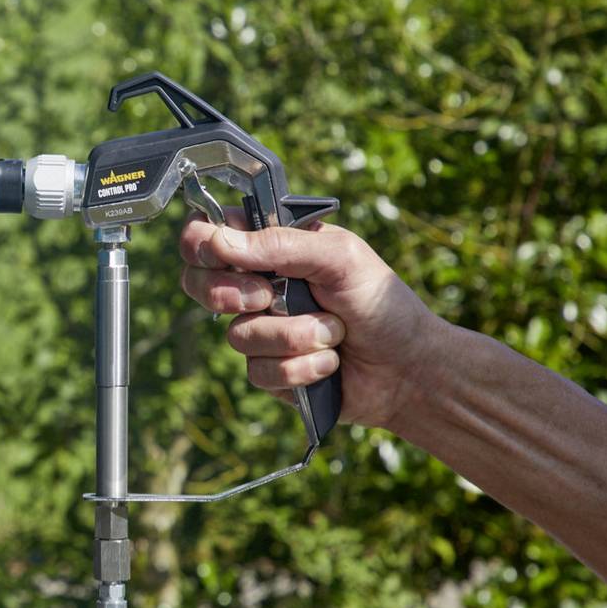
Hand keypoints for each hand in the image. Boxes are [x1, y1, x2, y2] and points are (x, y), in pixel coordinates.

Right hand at [177, 211, 440, 429]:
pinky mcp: (269, 371)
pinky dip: (301, 369)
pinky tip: (329, 365)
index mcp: (269, 247)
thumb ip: (279, 245)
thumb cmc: (379, 301)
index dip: (199, 244)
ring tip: (334, 334)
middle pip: (198, 285)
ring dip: (294, 336)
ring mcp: (259, 330)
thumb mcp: (338, 257)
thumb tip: (219, 241)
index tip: (218, 254)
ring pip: (237, 335)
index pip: (207, 235)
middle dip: (232, 295)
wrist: (409, 367)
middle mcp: (255, 286)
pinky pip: (259, 372)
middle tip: (269, 297)